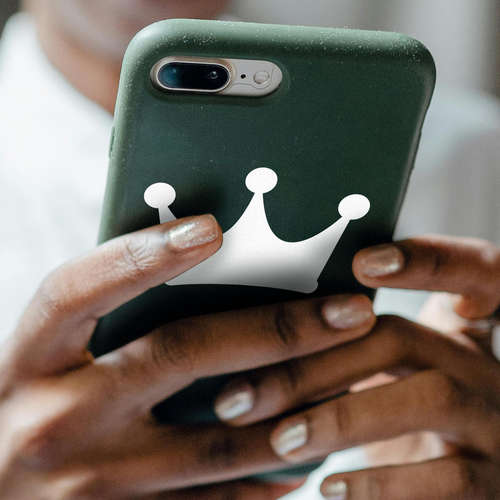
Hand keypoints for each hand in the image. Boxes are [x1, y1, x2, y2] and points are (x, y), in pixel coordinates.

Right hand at [0, 215, 375, 498]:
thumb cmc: (26, 411)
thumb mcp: (44, 360)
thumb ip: (106, 322)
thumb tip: (199, 275)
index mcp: (29, 358)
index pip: (81, 288)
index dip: (144, 253)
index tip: (214, 227)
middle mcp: (54, 418)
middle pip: (179, 355)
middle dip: (276, 328)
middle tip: (350, 309)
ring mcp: (89, 485)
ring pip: (215, 441)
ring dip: (293, 406)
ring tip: (355, 373)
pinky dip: (264, 478)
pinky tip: (306, 453)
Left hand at [214, 236, 499, 499]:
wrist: (464, 485)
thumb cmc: (406, 412)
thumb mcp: (394, 373)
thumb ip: (354, 343)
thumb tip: (259, 326)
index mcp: (459, 330)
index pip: (472, 270)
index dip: (429, 259)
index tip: (364, 262)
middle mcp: (481, 365)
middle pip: (403, 337)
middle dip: (316, 362)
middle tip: (240, 394)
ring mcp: (495, 422)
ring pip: (429, 397)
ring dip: (343, 417)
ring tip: (280, 439)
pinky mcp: (494, 483)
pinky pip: (447, 479)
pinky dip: (380, 484)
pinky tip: (329, 488)